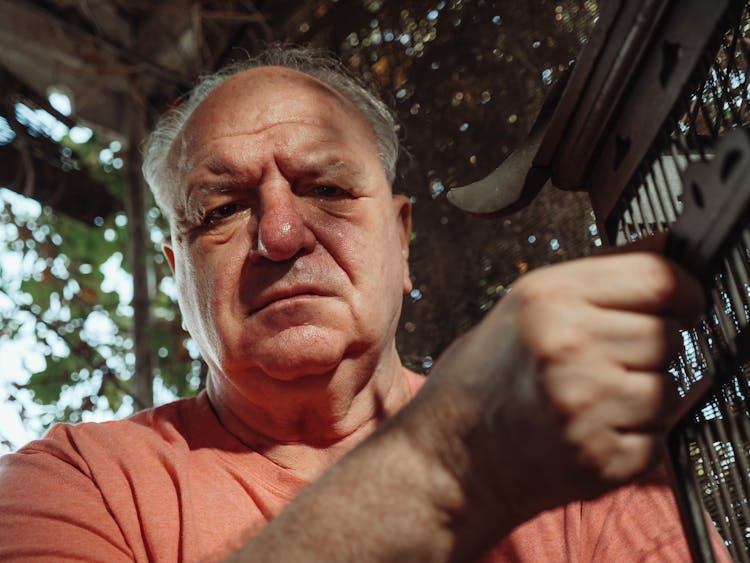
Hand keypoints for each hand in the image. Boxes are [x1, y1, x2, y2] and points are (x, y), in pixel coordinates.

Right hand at [412, 247, 704, 527]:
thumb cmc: (484, 378)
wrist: (451, 455)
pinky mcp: (602, 458)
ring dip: (644, 395)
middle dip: (650, 347)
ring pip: (669, 388)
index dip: (682, 291)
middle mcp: (568, 347)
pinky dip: (634, 435)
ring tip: (593, 398)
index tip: (681, 302)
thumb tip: (667, 244)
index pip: (659, 278)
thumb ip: (601, 272)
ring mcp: (586, 406)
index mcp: (549, 299)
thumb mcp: (527, 304)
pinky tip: (590, 430)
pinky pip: (657, 436)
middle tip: (606, 361)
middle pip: (668, 335)